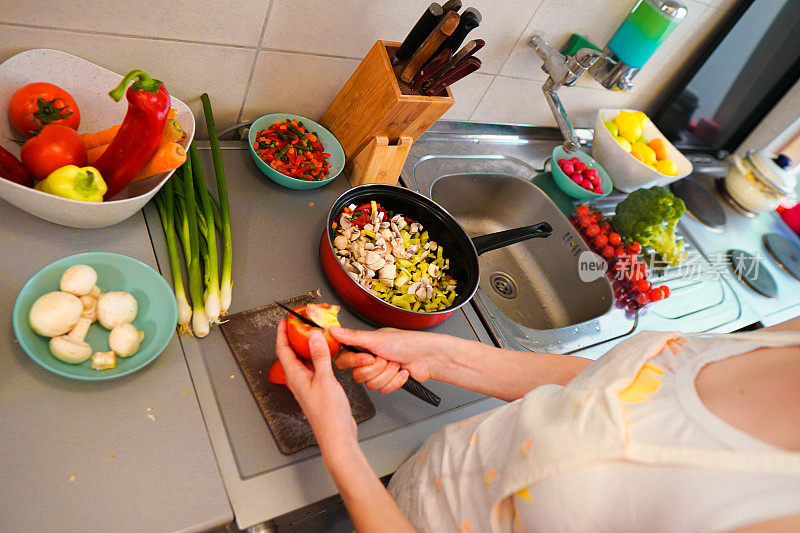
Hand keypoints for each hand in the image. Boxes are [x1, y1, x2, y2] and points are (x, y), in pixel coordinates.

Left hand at [275, 319, 356, 447]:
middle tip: (300, 323)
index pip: (283, 349)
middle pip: (292, 354)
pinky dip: (318, 357)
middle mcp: (299, 380)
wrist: (337, 434)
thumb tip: (314, 336)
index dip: (281, 333)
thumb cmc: (328, 415)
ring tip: (315, 334)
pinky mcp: (318, 389)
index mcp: (295, 377)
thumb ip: (319, 356)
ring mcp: (308, 385)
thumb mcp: (324, 380)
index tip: (284, 320)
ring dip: (307, 347)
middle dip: (294, 337)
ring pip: (304, 361)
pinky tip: (327, 354)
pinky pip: (314, 368)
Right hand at [330, 326, 442, 393]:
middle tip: (387, 358)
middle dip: (377, 368)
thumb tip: (332, 330)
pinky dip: (396, 381)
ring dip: (388, 374)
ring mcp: (379, 372)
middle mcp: (369, 359)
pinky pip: (383, 390)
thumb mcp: (377, 339)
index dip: (355, 362)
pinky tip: (402, 372)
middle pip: (358, 376)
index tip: (368, 357)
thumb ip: (353, 337)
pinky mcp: (388, 382)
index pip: (344, 360)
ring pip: (371, 385)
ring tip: (396, 363)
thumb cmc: (407, 343)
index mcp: (364, 346)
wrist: (428, 357)